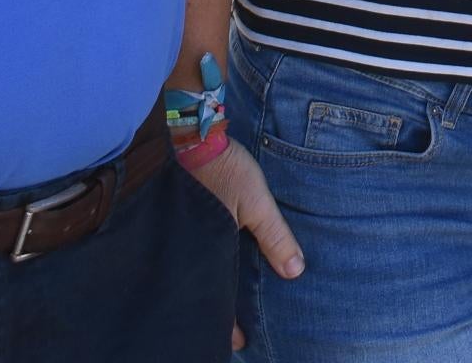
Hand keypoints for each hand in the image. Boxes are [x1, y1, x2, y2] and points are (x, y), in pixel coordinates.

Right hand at [187, 138, 302, 348]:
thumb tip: (295, 272)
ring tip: (220, 304)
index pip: (215, 298)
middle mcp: (190, 248)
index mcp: (208, 249)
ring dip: (207, 286)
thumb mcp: (257, 202)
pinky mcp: (176, 220)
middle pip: (203, 288)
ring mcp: (180, 234)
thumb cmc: (225, 166)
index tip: (238, 341)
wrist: (190, 131)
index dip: (225, 322)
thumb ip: (275, 238)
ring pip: (195, 271)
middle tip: (229, 328)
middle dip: (213, 309)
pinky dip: (200, 263)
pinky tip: (209, 265)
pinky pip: (189, 251)